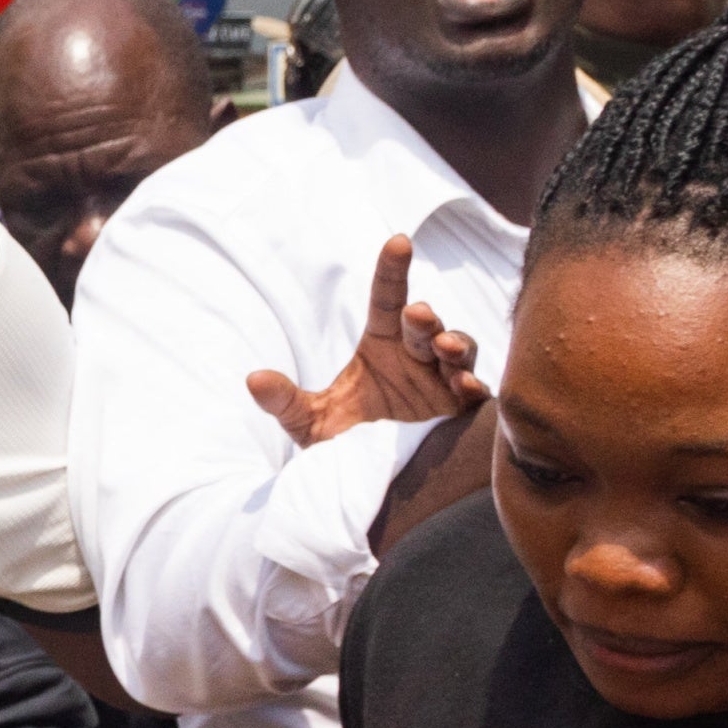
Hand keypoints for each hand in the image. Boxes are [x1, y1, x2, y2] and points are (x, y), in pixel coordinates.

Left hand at [247, 237, 488, 446]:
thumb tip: (253, 380)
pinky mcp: (458, 412)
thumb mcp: (310, 424)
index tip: (398, 242)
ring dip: (455, 344)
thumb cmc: (345, 444)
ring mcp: (441, 382)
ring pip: (458, 350)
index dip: (393, 271)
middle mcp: (416, 357)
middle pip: (425, 325)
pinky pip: (473, 392)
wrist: (369, 485)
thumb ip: (286, 402)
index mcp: (383, 346)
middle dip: (423, 318)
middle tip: (416, 315)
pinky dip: (472, 386)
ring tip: (444, 349)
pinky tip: (465, 387)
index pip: (388, 299)